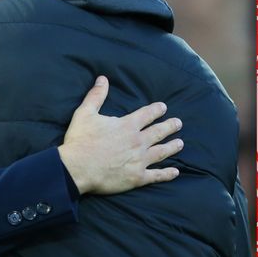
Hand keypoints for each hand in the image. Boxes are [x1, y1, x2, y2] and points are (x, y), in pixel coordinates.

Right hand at [58, 76, 181, 194]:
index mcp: (127, 125)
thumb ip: (96, 96)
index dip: (156, 110)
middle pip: (159, 132)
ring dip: (172, 147)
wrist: (77, 168)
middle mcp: (138, 142)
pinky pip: (157, 175)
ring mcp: (139, 160)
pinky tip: (175, 172)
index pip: (147, 114)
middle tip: (178, 123)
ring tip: (180, 143)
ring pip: (162, 152)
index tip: (164, 107)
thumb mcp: (85, 113)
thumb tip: (103, 79)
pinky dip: (167, 174)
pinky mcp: (137, 178)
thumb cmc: (80, 140)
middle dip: (170, 126)